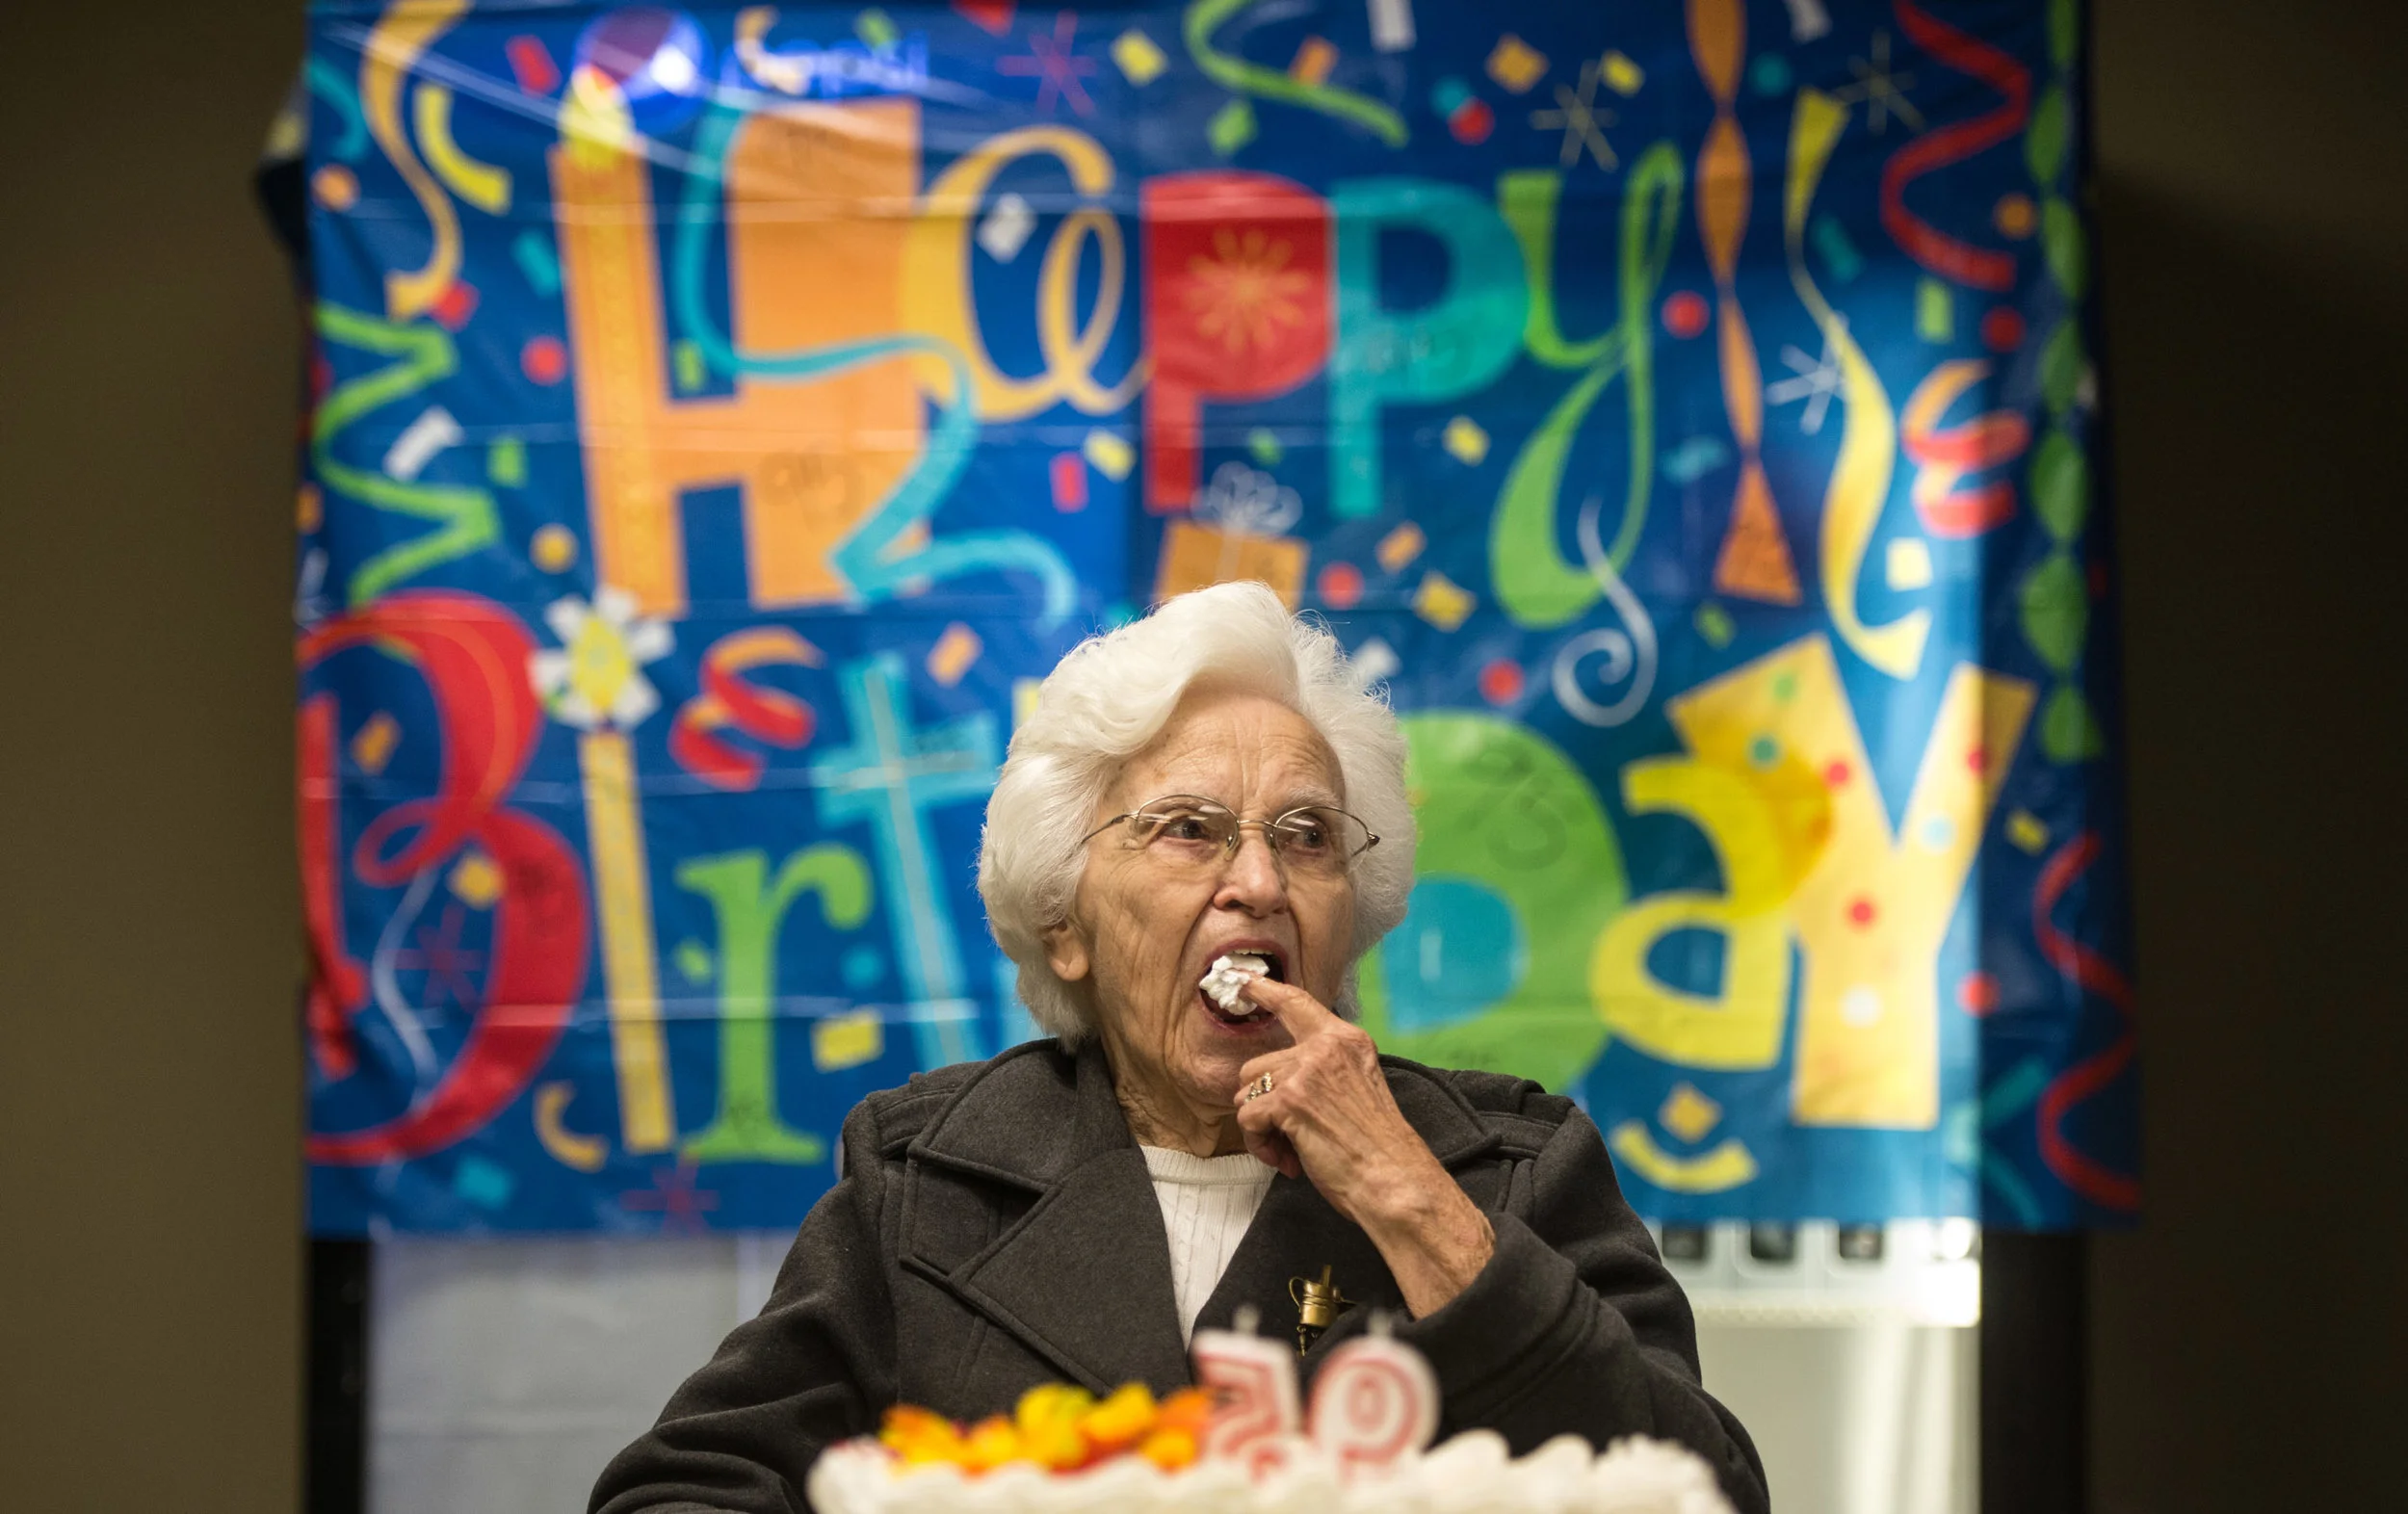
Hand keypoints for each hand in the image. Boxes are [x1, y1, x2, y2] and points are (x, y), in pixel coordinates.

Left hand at [1231, 979, 1494, 1316]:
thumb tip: (1277, 1081)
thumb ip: (1325, 1072)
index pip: (1298, 1004)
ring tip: (1291, 1151)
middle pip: (1257, 1065)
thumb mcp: (1358, 1088)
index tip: (1243, 981)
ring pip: (1246, 1094)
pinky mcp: (1290, 1100)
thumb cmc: (1378, 1147)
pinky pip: (1248, 1119)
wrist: (1395, 1178)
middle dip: (1262, 1105)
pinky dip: (1261, 1146)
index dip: (1266, 991)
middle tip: (1289, 1137)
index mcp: (1347, 1041)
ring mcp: (1306, 1071)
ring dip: (1261, 1128)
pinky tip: (1287, 1161)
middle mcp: (1326, 1047)